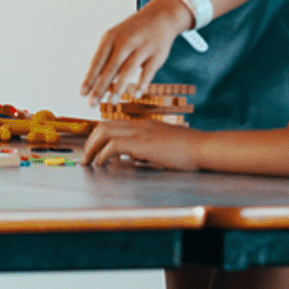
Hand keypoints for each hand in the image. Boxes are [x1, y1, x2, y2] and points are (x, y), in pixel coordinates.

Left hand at [80, 0, 187, 104]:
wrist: (161, 15)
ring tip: (111, 102)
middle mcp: (125, 41)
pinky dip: (141, 84)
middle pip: (110, 68)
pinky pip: (147, 72)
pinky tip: (135, 95)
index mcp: (110, 37)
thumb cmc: (133, 31)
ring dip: (118, 88)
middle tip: (91, 104)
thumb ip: (106, 57)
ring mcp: (141, 47)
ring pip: (127, 70)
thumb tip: (94, 81)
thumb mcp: (116, 37)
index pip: (97, 61)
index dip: (89, 78)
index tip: (82, 93)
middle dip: (100, 87)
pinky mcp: (156, 54)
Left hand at [81, 119, 204, 169]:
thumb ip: (146, 149)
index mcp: (143, 125)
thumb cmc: (188, 150)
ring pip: (104, 131)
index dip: (99, 136)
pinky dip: (103, 154)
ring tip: (88, 162)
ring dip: (92, 147)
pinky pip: (114, 145)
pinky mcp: (143, 143)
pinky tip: (102, 164)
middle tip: (86, 157)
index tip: (93, 150)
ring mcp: (140, 132)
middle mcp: (139, 125)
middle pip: (103, 125)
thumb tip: (132, 158)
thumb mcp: (162, 146)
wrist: (202, 147)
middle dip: (90, 141)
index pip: (113, 124)